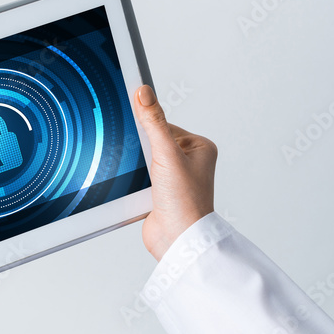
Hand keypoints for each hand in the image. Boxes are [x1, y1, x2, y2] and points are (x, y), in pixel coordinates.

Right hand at [133, 85, 217, 260]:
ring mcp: (173, 177)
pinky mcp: (159, 191)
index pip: (165, 125)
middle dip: (141, 150)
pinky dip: (134, 180)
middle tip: (146, 163)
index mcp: (199, 147)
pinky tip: (139, 188)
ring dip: (137, 167)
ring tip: (147, 181)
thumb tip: (143, 92)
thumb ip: (153, 122)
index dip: (148, 128)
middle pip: (151, 140)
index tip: (134, 124)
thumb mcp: (167, 155)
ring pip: (143, 158)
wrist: (177, 241)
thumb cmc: (185, 204)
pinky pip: (139, 175)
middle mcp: (189, 161)